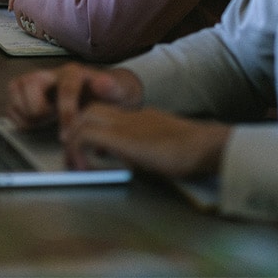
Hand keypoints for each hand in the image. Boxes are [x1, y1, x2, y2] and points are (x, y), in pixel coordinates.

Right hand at [7, 62, 142, 131]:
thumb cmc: (113, 94)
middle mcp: (53, 74)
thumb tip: (102, 82)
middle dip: (37, 108)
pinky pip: (11, 101)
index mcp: (74, 73)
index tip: (66, 134)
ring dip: (24, 110)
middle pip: (30, 82)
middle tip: (49, 122)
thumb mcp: (121, 92)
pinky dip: (17, 116)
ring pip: (16, 88)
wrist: (109, 94)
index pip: (65, 88)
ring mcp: (39, 82)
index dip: (65, 112)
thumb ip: (113, 87)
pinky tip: (35, 123)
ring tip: (41, 121)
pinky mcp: (28, 93)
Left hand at [63, 104, 230, 176]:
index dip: (91, 127)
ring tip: (75, 163)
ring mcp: (124, 124)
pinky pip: (88, 134)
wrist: (203, 145)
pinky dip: (79, 148)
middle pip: (91, 110)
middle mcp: (129, 116)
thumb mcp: (162, 144)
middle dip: (76, 130)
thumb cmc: (192, 150)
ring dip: (74, 139)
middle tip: (73, 155)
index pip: (106, 111)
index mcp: (139, 117)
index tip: (89, 149)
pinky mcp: (122, 138)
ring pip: (85, 117)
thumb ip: (144, 146)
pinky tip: (83, 167)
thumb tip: (131, 160)